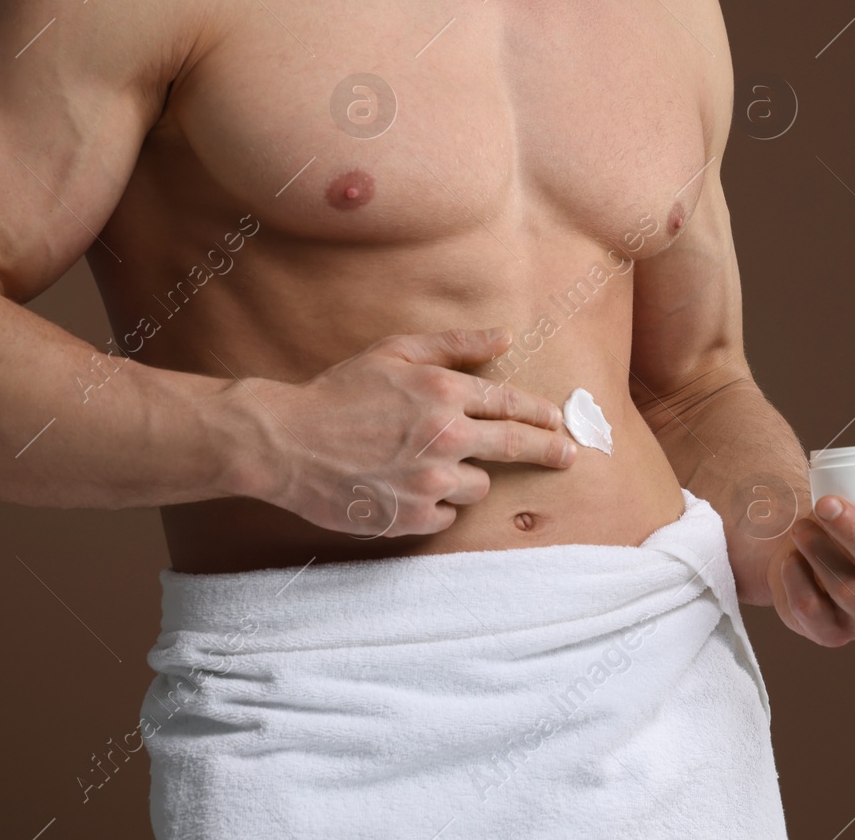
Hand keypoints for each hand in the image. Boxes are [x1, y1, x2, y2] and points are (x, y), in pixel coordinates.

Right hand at [229, 328, 576, 536]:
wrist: (285, 442)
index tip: (557, 422)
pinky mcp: (413, 517)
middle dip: (549, 450)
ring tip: (424, 465)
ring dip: (464, 477)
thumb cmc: (339, 392)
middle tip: (568, 455)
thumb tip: (505, 337)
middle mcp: (445, 437)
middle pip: (516, 446)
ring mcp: (430, 481)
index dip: (539, 413)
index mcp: (443, 392)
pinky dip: (435, 505)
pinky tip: (404, 489)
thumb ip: (455, 345)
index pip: (509, 404)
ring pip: (478, 487)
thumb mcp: (395, 353)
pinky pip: (447, 516)